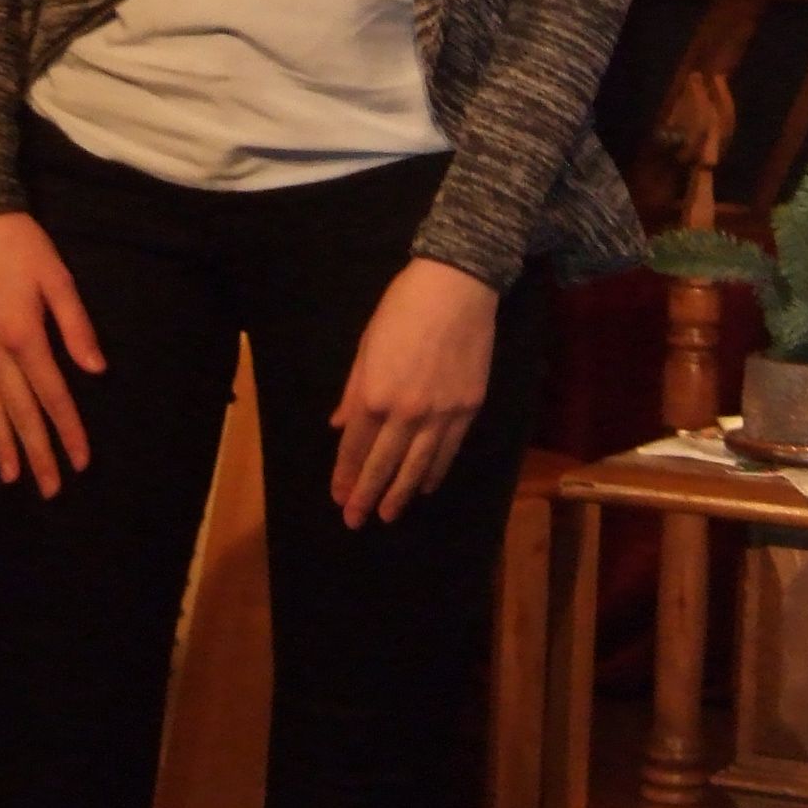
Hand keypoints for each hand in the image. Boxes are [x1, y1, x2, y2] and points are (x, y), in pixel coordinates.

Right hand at [0, 211, 105, 497]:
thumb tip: (96, 372)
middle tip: (49, 489)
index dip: (68, 430)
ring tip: (13, 478)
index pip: (52, 395)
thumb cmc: (22, 245)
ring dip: (3, 446)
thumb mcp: (59, 279)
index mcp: (24, 336)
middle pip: (19, 412)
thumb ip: (77, 328)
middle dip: (37, 452)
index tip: (80, 462)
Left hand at [330, 258, 497, 528]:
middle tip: (355, 520)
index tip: (338, 496)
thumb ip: (354, 391)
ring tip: (388, 515)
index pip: (355, 446)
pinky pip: (448, 450)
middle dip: (366, 494)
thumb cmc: (402, 308)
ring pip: (418, 465)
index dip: (345, 473)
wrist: (457, 287)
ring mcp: (441, 413)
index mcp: (375, 394)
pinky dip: (436, 471)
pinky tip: (427, 486)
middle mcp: (406, 412)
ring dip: (400, 493)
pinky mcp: (468, 408)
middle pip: (383, 463)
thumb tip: (339, 426)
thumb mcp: (367, 346)